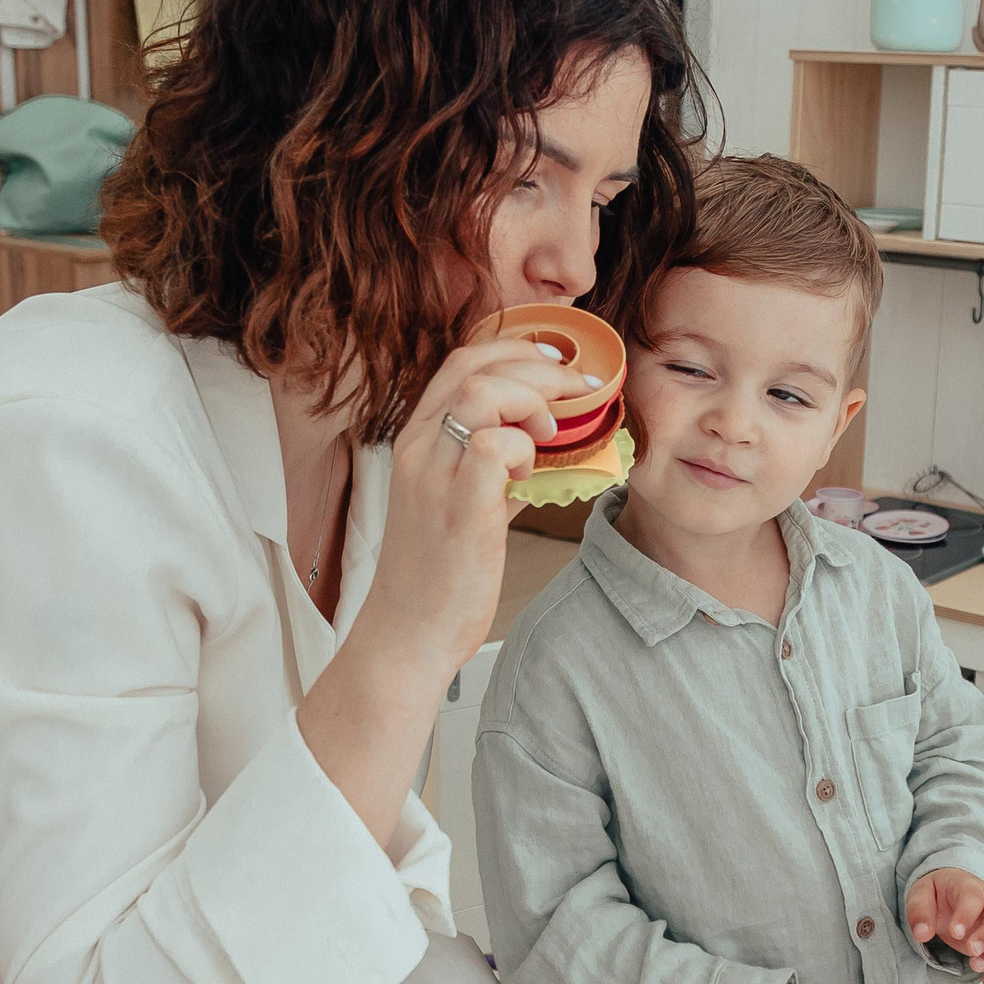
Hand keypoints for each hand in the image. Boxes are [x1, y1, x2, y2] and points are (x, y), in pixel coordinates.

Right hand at [356, 336, 600, 679]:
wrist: (407, 634)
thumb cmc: (435, 575)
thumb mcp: (457, 503)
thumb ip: (491, 470)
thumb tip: (540, 449)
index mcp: (417, 441)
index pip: (460, 363)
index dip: (513, 349)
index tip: (555, 361)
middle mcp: (419, 450)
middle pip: (474, 367)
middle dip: (538, 365)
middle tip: (576, 388)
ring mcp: (434, 479)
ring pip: (482, 396)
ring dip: (531, 401)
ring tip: (549, 433)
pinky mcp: (459, 512)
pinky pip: (492, 448)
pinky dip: (523, 449)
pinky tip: (530, 475)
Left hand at [906, 869, 983, 983]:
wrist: (951, 896)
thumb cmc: (940, 895)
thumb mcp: (920, 895)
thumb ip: (919, 911)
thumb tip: (921, 932)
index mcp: (968, 887)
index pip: (974, 896)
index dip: (967, 915)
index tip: (955, 932)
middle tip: (972, 951)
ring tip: (976, 967)